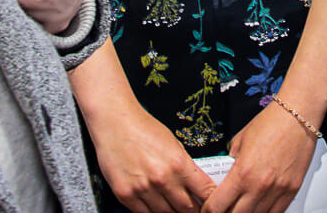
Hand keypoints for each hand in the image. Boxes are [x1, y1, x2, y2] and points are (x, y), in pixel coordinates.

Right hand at [88, 99, 216, 212]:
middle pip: (187, 208)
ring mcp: (143, 189)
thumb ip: (184, 167)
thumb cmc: (143, 128)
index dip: (211, 201)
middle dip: (194, 211)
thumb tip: (195, 187)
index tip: (212, 205)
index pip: (204, 192)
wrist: (114, 122)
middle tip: (196, 210)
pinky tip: (157, 209)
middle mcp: (162, 179)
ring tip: (176, 209)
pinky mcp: (125, 194)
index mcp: (178, 164)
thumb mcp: (173, 144)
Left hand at [202, 101, 315, 212]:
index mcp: (242, 173)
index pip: (217, 206)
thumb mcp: (239, 141)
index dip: (209, 211)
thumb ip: (230, 161)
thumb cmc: (270, 123)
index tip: (208, 209)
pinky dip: (265, 212)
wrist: (298, 116)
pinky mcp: (292, 190)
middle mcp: (259, 186)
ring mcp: (278, 190)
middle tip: (225, 208)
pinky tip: (259, 207)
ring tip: (242, 206)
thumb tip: (225, 176)